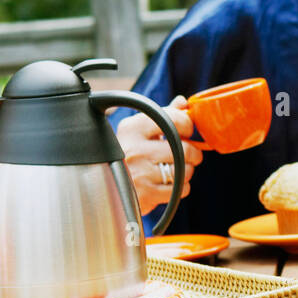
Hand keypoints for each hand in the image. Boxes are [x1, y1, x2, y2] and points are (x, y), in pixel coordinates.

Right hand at [116, 95, 203, 215]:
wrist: (104, 187)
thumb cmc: (128, 154)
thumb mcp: (139, 130)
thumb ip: (163, 114)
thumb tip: (182, 102)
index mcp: (132, 128)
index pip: (174, 119)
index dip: (187, 126)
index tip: (186, 131)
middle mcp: (134, 149)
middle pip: (184, 148)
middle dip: (193, 153)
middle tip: (189, 155)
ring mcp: (139, 173)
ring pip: (185, 170)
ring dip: (187, 171)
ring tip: (175, 169)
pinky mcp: (145, 194)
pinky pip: (181, 188)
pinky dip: (182, 187)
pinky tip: (169, 183)